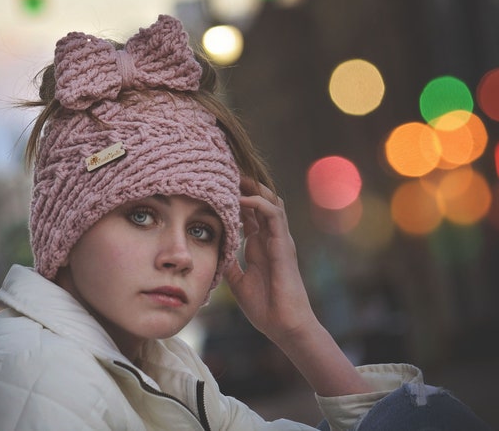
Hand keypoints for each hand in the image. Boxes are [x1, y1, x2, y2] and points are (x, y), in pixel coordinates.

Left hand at [224, 177, 370, 396]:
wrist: (284, 325)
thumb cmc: (265, 307)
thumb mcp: (238, 281)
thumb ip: (229, 263)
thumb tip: (214, 251)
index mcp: (259, 245)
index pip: (248, 212)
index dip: (234, 197)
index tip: (216, 186)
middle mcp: (270, 238)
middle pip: (260, 201)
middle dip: (244, 185)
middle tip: (223, 172)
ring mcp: (279, 239)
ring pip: (270, 201)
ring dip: (252, 187)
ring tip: (232, 175)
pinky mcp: (284, 244)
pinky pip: (274, 214)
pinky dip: (258, 202)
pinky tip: (240, 198)